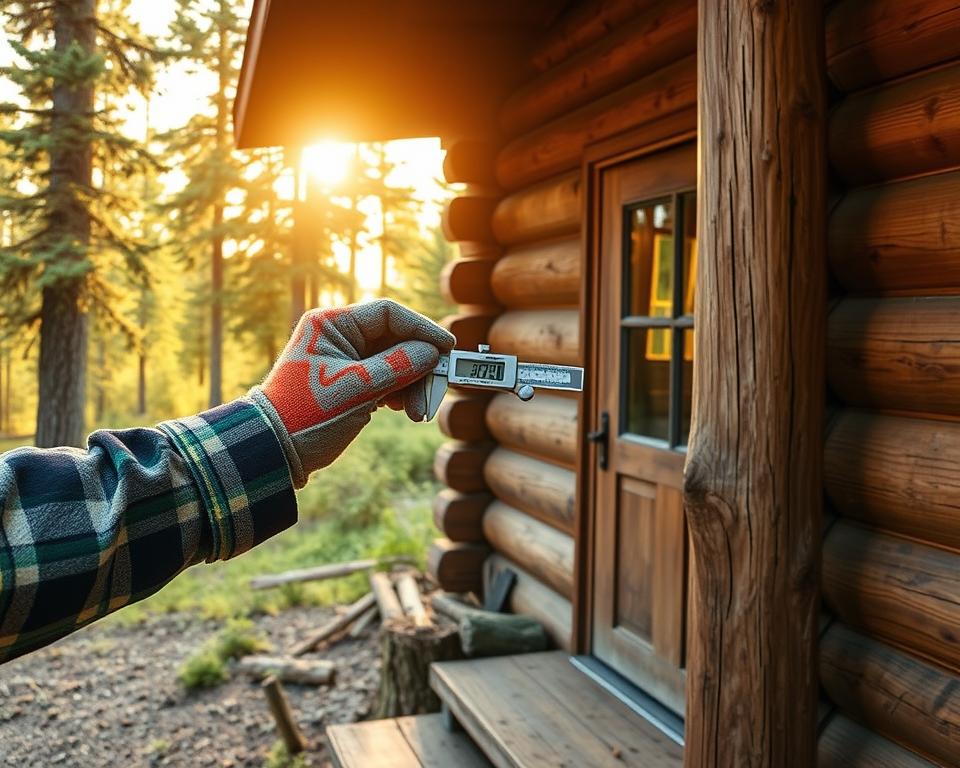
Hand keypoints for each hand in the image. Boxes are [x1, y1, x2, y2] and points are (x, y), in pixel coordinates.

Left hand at [251, 300, 454, 486]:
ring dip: (412, 384)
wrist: (276, 451)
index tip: (448, 349)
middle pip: (396, 339)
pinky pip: (387, 378)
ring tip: (417, 413)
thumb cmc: (308, 415)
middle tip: (434, 392)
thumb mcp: (358, 389)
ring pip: (395, 361)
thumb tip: (433, 352)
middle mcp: (339, 335)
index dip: (422, 329)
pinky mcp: (351, 381)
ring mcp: (345, 359)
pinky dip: (400, 393)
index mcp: (332, 324)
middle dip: (418, 366)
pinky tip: (405, 410)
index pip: (388, 314)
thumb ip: (398, 366)